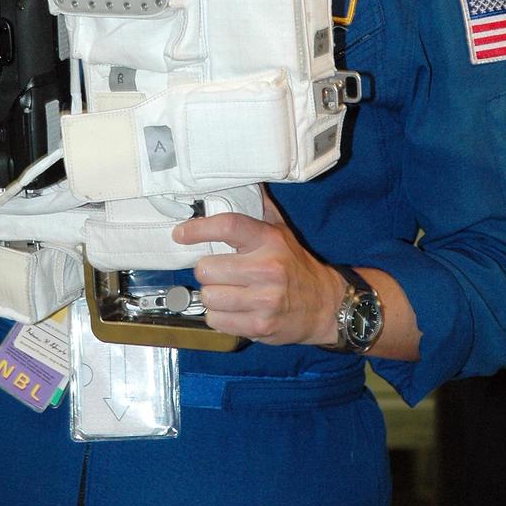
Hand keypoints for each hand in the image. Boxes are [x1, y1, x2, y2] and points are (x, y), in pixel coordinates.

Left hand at [172, 190, 340, 345]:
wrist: (325, 305)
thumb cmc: (295, 265)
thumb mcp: (281, 231)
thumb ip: (258, 208)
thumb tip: (240, 179)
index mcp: (269, 240)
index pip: (227, 226)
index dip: (197, 229)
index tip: (180, 233)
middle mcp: (267, 268)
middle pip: (207, 268)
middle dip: (207, 270)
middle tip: (219, 271)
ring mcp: (264, 300)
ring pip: (208, 296)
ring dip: (212, 295)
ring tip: (228, 291)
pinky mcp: (260, 326)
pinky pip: (215, 320)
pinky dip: (219, 316)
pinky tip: (233, 309)